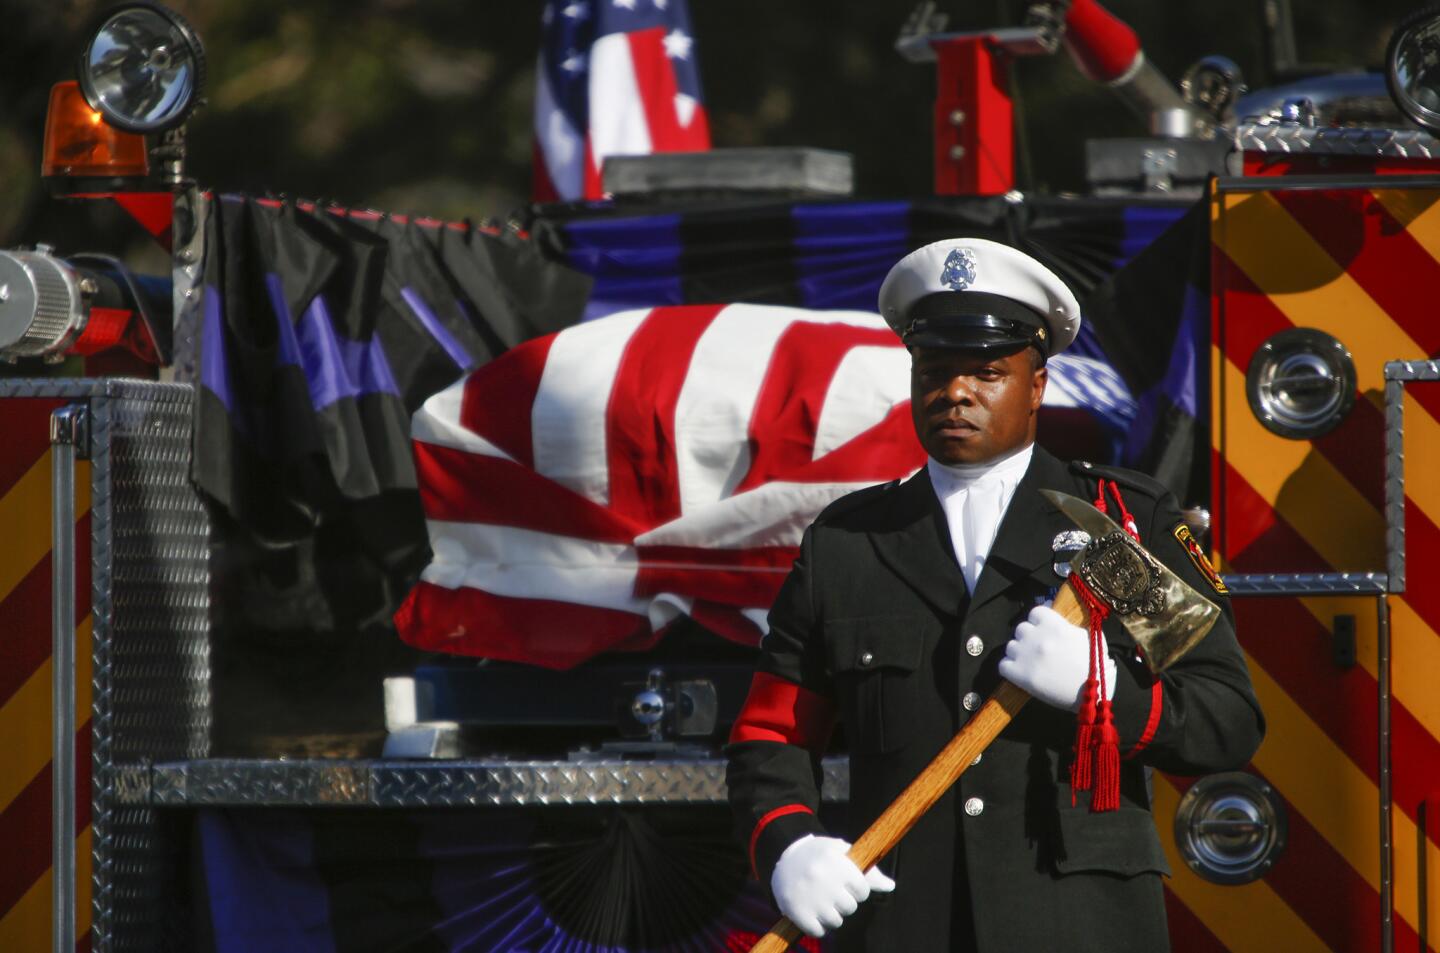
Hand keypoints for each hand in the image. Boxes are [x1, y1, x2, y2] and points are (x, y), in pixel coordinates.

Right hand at [770, 834, 895, 937]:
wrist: (783, 858)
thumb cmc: (821, 856)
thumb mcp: (842, 853)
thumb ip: (867, 870)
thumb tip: (890, 886)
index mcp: (835, 861)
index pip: (862, 890)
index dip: (858, 889)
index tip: (849, 884)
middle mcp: (822, 878)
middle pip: (850, 907)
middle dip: (845, 902)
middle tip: (834, 892)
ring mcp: (808, 896)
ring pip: (836, 921)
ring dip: (832, 915)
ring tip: (823, 901)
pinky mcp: (796, 912)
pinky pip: (818, 931)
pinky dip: (819, 926)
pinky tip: (814, 911)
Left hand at [998, 604, 1116, 711]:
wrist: (1093, 694)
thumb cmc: (1095, 666)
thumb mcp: (1088, 637)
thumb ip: (1068, 625)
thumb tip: (1052, 614)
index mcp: (1055, 625)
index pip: (1035, 612)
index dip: (1038, 621)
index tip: (1041, 629)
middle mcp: (1038, 637)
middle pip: (1021, 628)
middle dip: (1028, 637)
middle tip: (1037, 648)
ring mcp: (1026, 655)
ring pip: (1011, 646)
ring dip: (1019, 652)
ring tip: (1029, 662)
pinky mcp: (1019, 674)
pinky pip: (1003, 665)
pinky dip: (1010, 668)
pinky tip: (1020, 672)